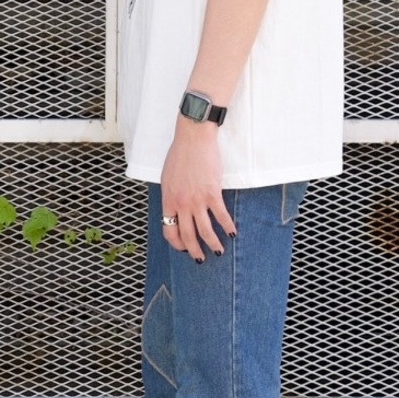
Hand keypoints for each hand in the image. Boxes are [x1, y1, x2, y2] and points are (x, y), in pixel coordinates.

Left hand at [160, 117, 236, 261]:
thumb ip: (171, 196)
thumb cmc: (180, 155)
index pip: (169, 231)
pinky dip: (227, 227)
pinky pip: (221, 216)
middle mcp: (181, 204)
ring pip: (205, 231)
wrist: (193, 138)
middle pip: (187, 236)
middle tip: (201, 259)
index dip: (177, 244)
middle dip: (194, 251)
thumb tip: (176, 210)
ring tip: (218, 251)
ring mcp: (197, 199)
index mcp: (168, 200)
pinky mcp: (212, 193)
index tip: (184, 248)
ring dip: (212, 244)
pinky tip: (232, 233)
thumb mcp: (167, 178)